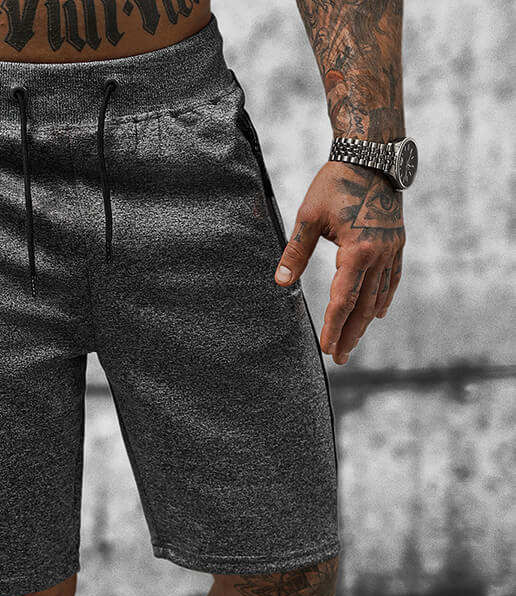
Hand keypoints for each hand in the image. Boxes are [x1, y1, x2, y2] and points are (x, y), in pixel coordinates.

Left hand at [273, 161, 404, 365]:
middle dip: (350, 334)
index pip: (342, 300)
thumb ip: (295, 253)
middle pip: (363, 306)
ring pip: (378, 296)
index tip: (325, 348)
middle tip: (339, 358)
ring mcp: (391, 249)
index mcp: (356, 251)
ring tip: (353, 343)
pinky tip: (378, 314)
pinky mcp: (397, 242)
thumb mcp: (308, 217)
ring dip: (365, 323)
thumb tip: (280, 283)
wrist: (372, 154)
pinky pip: (392, 278)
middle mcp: (379, 254)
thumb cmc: (336, 183)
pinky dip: (384, 299)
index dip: (333, 327)